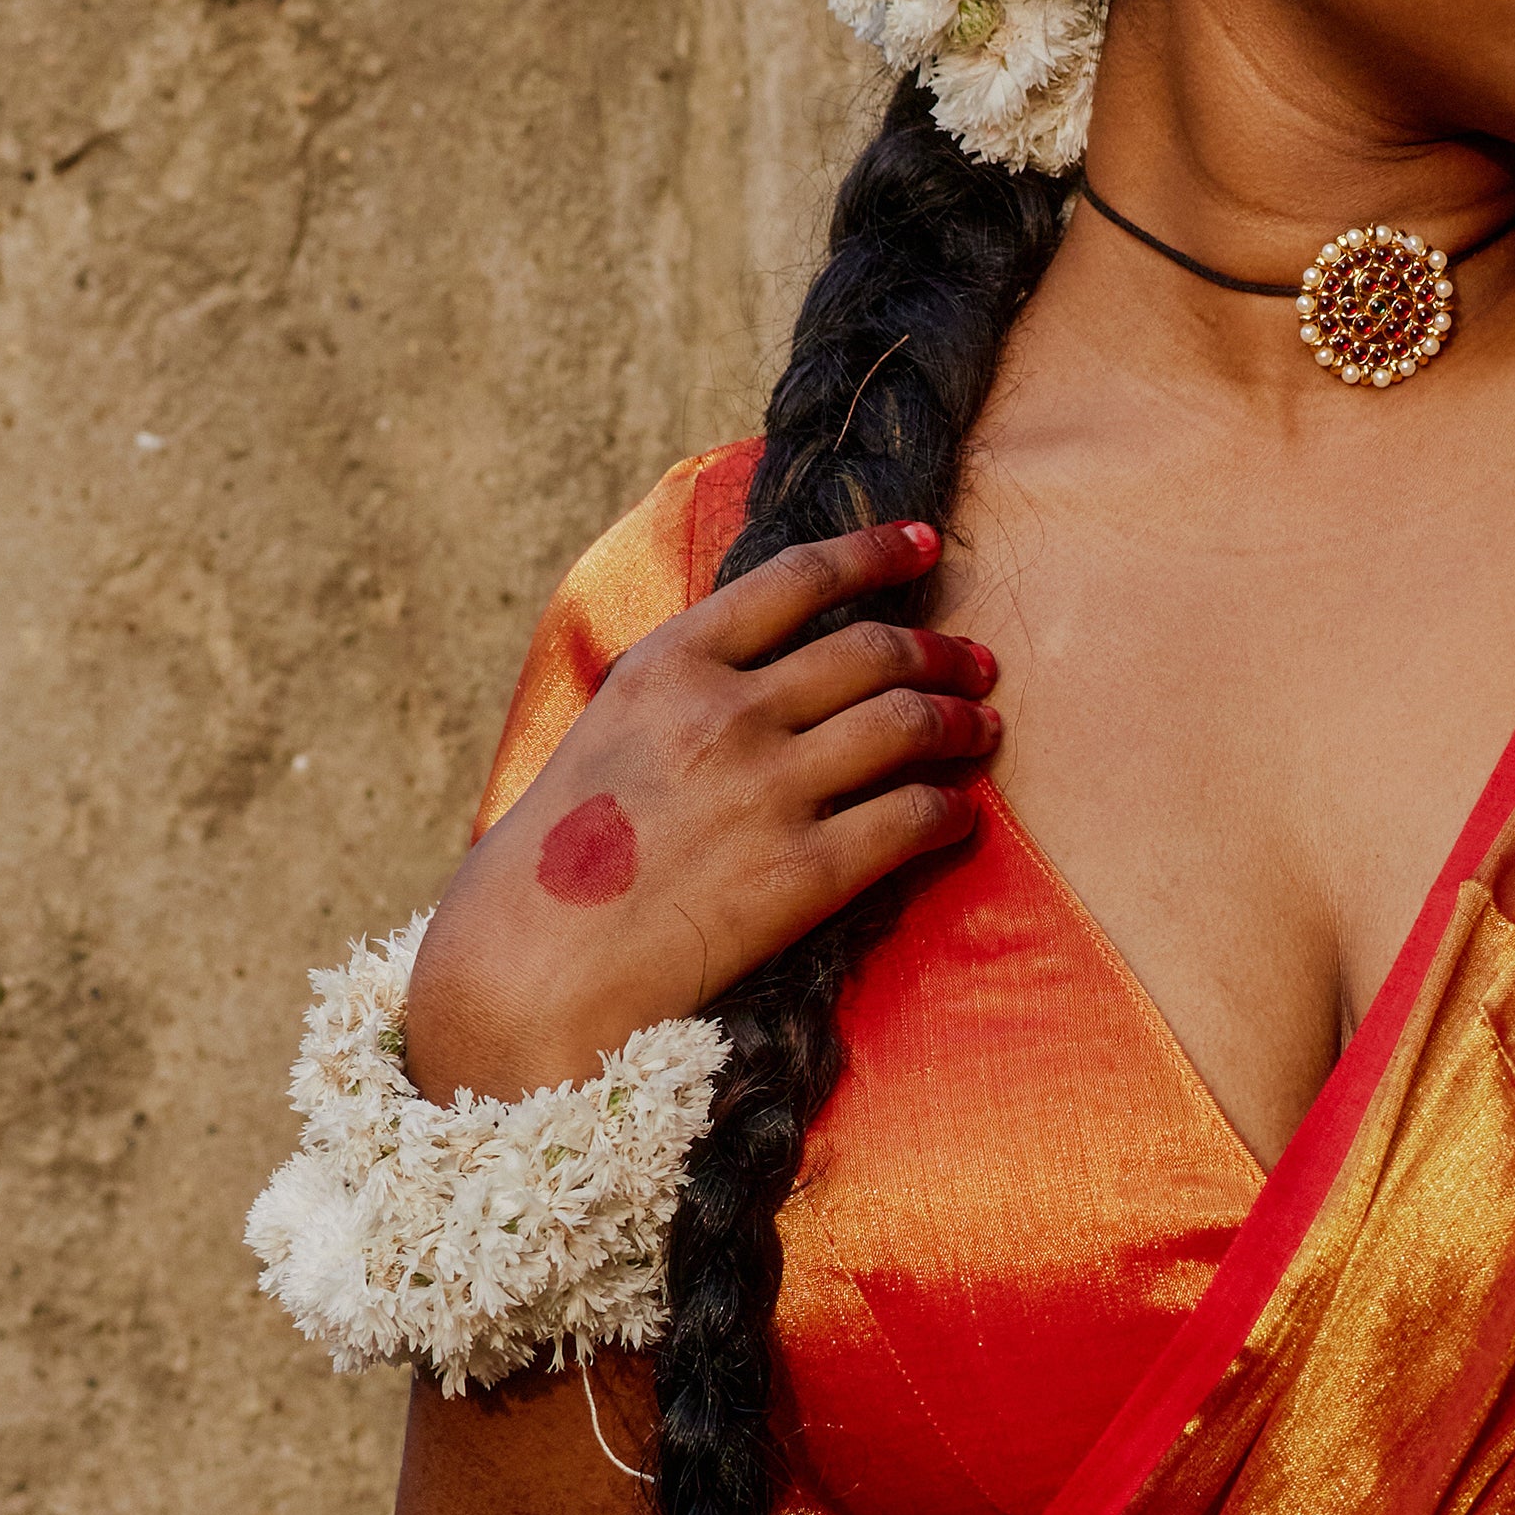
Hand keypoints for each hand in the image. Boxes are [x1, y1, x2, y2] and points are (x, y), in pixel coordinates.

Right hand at [405, 519, 998, 1098]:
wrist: (531, 968)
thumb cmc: (549, 866)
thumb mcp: (601, 737)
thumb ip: (675, 698)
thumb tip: (749, 676)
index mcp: (668, 666)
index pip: (796, 580)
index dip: (872, 555)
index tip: (922, 546)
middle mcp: (726, 713)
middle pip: (871, 652)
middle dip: (939, 651)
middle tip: (975, 663)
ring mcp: (769, 790)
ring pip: (905, 725)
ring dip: (960, 722)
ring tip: (983, 728)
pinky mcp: (803, 874)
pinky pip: (910, 821)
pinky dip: (949, 811)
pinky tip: (960, 816)